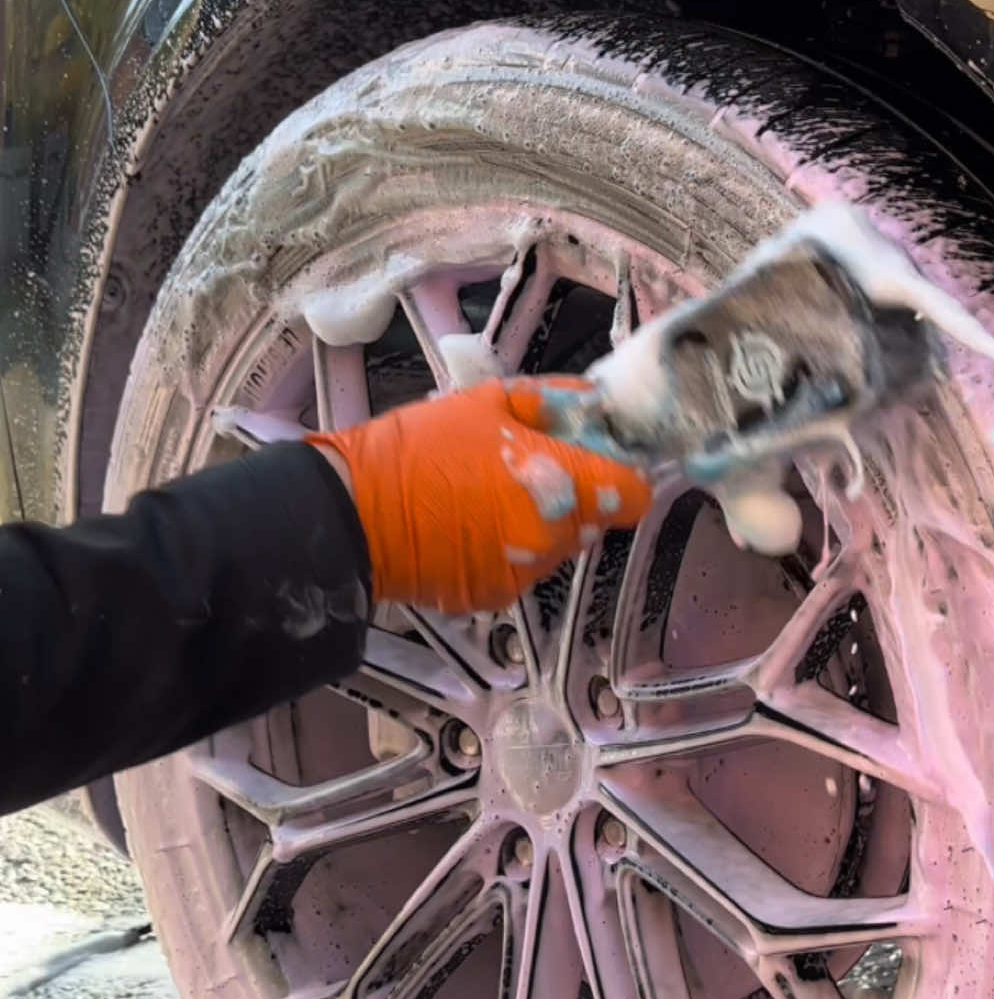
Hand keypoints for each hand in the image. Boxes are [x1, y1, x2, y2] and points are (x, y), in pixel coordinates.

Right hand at [310, 377, 651, 613]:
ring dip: (539, 525)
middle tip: (527, 470)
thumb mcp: (485, 404)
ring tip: (488, 497)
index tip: (602, 462)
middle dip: (574, 496)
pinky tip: (468, 528)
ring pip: (556, 547)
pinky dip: (506, 552)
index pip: (634, 494)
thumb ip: (551, 401)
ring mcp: (525, 574)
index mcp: (562, 484)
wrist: (354, 515)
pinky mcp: (495, 597)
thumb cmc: (417, 452)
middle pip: (594, 521)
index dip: (623, 476)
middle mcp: (553, 537)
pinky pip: (520, 570)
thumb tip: (592, 401)